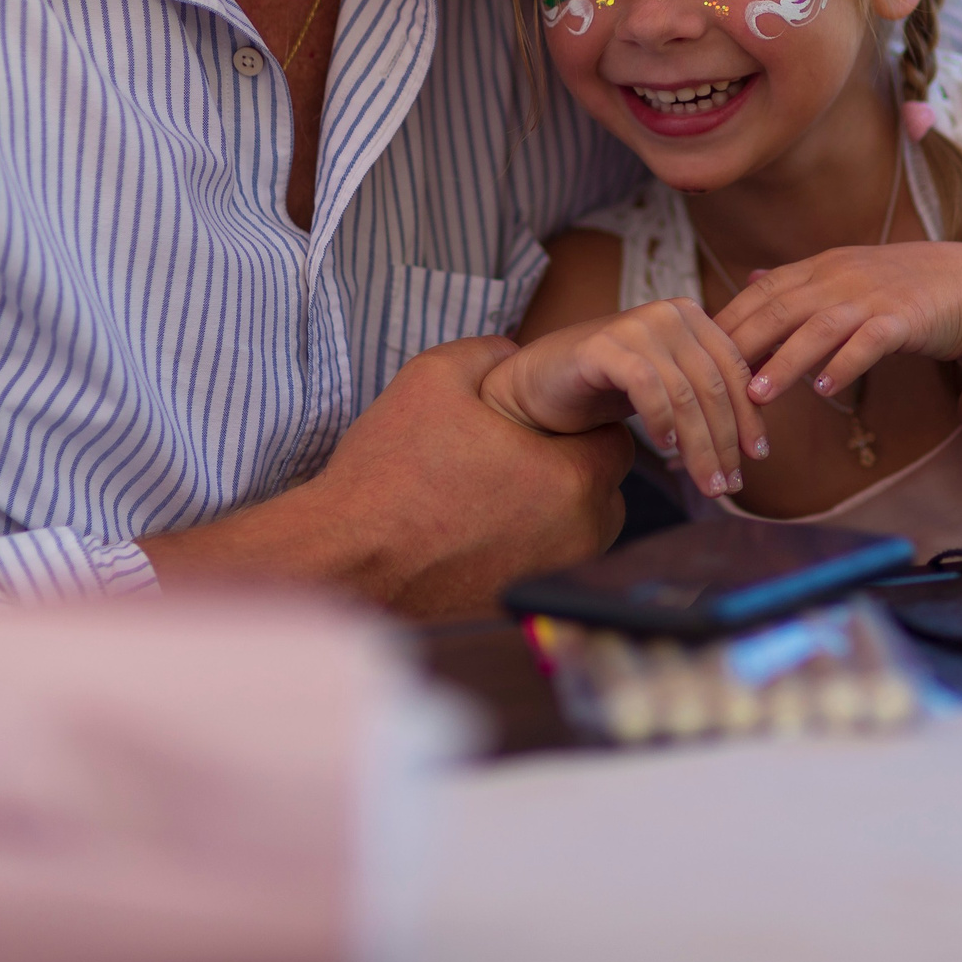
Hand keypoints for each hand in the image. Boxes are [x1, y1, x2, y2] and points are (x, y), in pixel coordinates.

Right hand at [138, 337, 631, 621]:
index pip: (616, 439)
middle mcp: (578, 537)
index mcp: (571, 479)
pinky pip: (544, 562)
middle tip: (518, 450)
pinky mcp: (520, 607)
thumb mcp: (435, 377)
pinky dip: (524, 543)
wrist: (346, 559)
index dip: (583, 421)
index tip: (548, 417)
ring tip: (496, 486)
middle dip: (572, 465)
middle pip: (603, 489)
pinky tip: (477, 525)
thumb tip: (516, 356)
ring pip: (578, 530)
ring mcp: (551, 578)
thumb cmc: (390, 471)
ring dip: (552, 506)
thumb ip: (491, 353)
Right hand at [481, 302, 761, 499]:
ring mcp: (635, 324)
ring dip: (700, 445)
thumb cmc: (604, 391)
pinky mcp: (603, 345)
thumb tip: (751, 439)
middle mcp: (667, 313)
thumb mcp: (665, 388)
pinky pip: (647, 386)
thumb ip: (703, 394)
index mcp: (689, 317)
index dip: (749, 416)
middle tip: (729, 484)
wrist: (537, 387)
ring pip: (685, 393)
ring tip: (706, 482)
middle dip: (725, 441)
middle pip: (713, 385)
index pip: (734, 369)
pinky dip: (661, 420)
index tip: (757, 456)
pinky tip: (664, 448)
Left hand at [715, 241, 961, 402]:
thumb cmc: (903, 287)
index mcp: (819, 269)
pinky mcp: (907, 317)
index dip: (725, 324)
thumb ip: (796, 283)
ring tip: (757, 394)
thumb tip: (747, 283)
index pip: (760, 295)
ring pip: (819, 326)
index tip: (692, 358)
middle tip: (708, 383)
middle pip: (778, 309)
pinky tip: (826, 390)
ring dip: (785, 359)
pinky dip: (846, 363)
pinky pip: (871, 341)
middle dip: (741, 346)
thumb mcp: (844, 276)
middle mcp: (839, 277)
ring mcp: (873, 295)